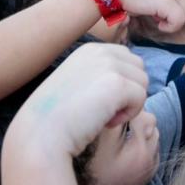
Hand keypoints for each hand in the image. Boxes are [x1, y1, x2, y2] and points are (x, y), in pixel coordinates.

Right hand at [11, 44, 148, 156]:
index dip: (121, 85)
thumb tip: (129, 83)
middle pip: (139, 68)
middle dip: (129, 92)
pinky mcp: (116, 82)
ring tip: (103, 116)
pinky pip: (141, 97)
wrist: (41, 134)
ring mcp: (108, 64)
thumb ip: (98, 76)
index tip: (97, 101)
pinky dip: (129, 115)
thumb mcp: (76, 85)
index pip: (127, 59)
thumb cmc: (56, 119)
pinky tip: (106, 121)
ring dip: (129, 104)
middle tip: (103, 110)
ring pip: (143, 83)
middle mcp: (99, 51)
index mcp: (89, 50)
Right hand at [118, 0, 184, 32]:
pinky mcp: (166, 1)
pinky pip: (179, 21)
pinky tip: (158, 24)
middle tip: (161, 16)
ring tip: (157, 18)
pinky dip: (170, 27)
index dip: (182, 7)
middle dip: (180, 15)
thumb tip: (181, 11)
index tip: (165, 11)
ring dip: (174, 21)